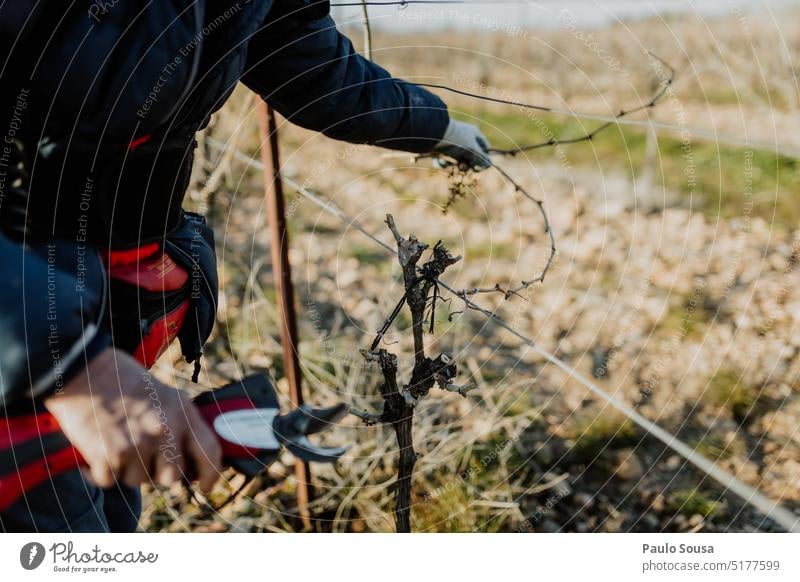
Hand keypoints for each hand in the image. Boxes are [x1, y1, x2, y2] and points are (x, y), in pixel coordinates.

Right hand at [43, 348, 221, 492]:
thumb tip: (191, 458)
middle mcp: (165, 430)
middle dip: (157, 473)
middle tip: (142, 456)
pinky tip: (97, 449)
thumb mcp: (165, 394)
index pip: (210, 452)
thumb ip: (181, 423)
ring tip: (116, 441)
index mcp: (183, 412)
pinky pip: (109, 481)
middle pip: (171, 477)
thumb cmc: (124, 380)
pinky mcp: (109, 455)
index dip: (211, 474)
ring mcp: (138, 444)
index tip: (205, 486)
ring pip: (138, 481)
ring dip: (126, 470)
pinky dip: (100, 471)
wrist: (83, 370)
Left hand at [433, 119, 491, 170]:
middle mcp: (464, 137)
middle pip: (471, 156)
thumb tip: (490, 165)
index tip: (480, 166)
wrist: (432, 134)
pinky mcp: (441, 149)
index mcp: (474, 134)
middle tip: (464, 168)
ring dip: (456, 166)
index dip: (484, 158)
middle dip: (468, 164)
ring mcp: (452, 143)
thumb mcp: (471, 150)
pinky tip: (441, 162)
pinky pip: (445, 160)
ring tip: (453, 166)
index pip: (485, 147)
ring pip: (458, 160)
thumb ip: (481, 158)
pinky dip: (443, 164)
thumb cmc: (456, 140)